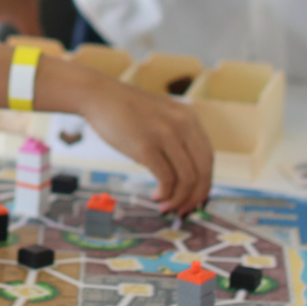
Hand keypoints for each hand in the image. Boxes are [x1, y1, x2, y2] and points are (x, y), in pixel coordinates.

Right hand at [79, 84, 212, 215]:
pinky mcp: (146, 147)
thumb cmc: (126, 110)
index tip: (195, 198)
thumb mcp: (162, 116)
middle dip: (196, 196)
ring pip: (187, 178)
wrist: (98, 95)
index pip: (208, 158)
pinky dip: (166, 194)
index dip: (203, 182)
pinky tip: (158, 196)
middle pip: (203, 170)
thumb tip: (184, 174)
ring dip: (179, 199)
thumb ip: (176, 136)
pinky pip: (166, 179)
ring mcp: (165, 135)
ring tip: (167, 206)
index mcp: (189, 118)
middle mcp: (183, 125)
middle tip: (184, 209)